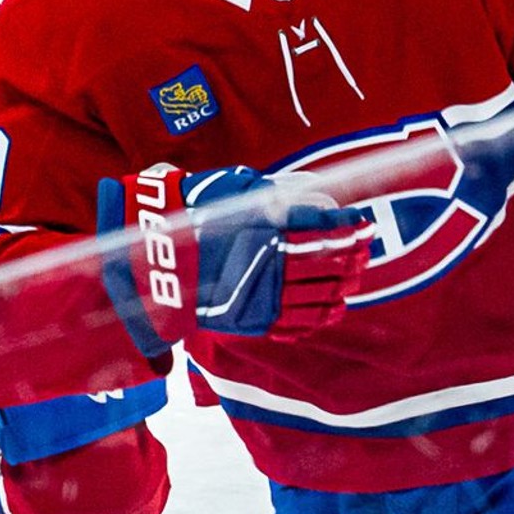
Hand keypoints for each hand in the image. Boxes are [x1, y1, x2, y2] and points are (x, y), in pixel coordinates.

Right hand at [97, 163, 373, 354]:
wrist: (149, 256)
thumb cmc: (191, 214)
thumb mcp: (235, 190)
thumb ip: (276, 194)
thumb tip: (319, 198)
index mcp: (264, 227)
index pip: (321, 227)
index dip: (347, 227)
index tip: (360, 222)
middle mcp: (267, 262)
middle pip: (326, 261)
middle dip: (351, 254)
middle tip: (365, 247)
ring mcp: (259, 294)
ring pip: (317, 294)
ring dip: (341, 284)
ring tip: (353, 276)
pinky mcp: (250, 319)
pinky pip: (296, 323)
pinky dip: (320, 316)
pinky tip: (332, 308)